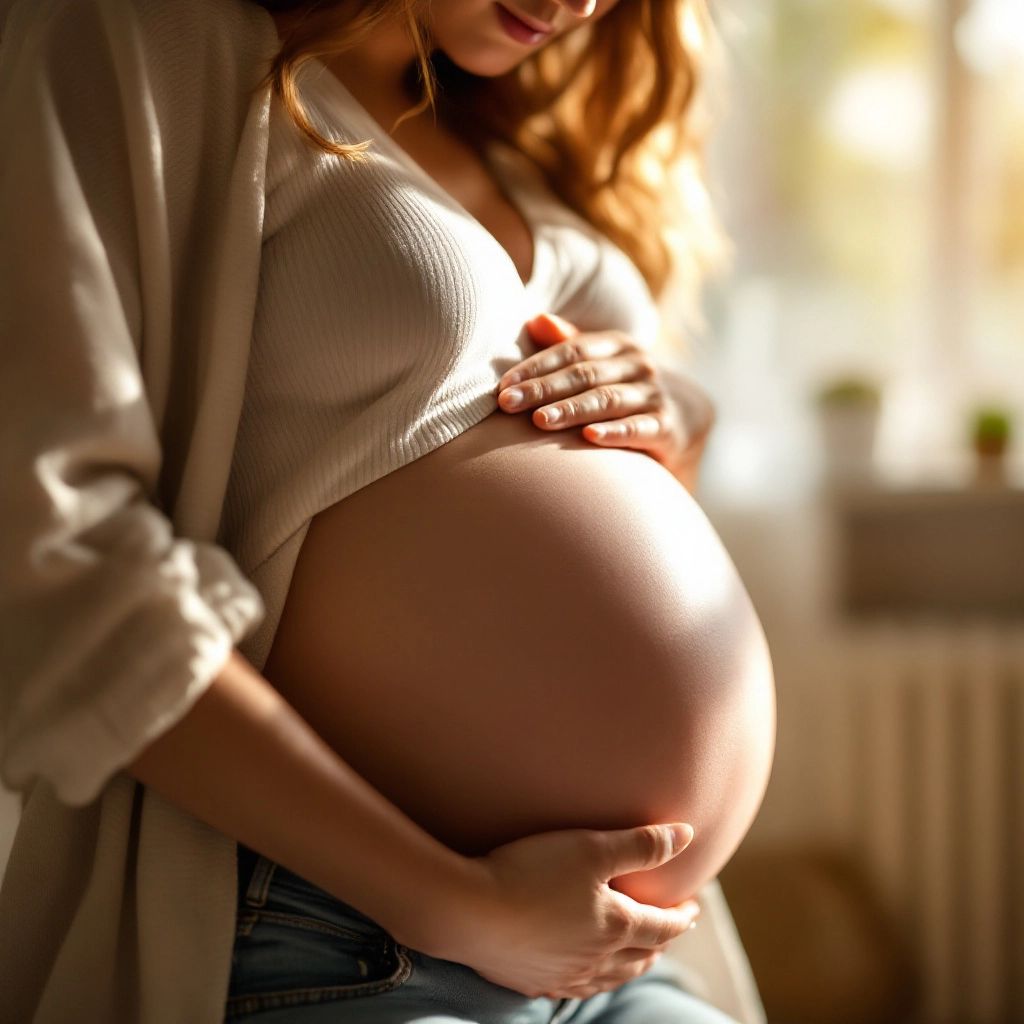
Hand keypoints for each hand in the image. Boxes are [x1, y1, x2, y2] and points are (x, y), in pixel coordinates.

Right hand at [422, 822, 700, 1000]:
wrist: (468, 912)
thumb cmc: (531, 872)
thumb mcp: (592, 847)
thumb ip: (641, 843)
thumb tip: (688, 835)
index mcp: (616, 926)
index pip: (662, 927)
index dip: (681, 917)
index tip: (692, 908)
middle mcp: (595, 959)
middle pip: (640, 956)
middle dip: (659, 943)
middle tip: (668, 931)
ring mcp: (563, 975)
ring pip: (610, 977)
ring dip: (631, 965)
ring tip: (636, 955)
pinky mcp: (531, 980)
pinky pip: (575, 989)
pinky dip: (593, 980)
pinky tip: (583, 975)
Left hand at [497, 313, 715, 489]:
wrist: (680, 418)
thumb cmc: (622, 388)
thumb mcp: (600, 363)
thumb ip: (567, 344)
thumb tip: (535, 319)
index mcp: (616, 345)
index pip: (571, 351)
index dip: (535, 367)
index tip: (503, 386)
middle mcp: (638, 364)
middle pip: (584, 375)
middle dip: (543, 389)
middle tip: (508, 404)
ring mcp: (654, 395)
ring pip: (608, 400)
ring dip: (571, 410)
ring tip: (540, 421)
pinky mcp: (666, 426)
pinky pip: (638, 429)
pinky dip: (614, 432)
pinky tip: (590, 438)